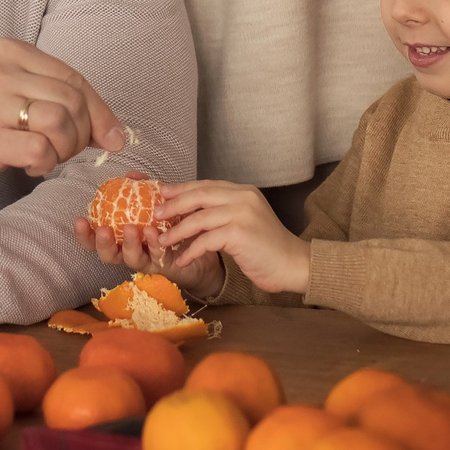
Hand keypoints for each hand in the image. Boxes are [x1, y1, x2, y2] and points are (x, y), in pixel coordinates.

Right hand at [0, 39, 126, 183]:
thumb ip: (53, 95)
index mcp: (13, 52)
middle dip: (82, 133)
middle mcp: (4, 72)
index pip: (75, 78)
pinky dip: (46, 163)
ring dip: (65, 148)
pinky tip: (31, 166)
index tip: (112, 136)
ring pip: (61, 122)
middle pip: (73, 101)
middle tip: (65, 150)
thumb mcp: (8, 84)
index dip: (100, 111)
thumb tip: (109, 129)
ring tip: (47, 156)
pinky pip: (40, 150)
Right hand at [70, 179, 222, 296]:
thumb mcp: (154, 203)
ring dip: (129, 244)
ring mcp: (148, 261)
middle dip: (102, 245)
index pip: (96, 240)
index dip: (85, 235)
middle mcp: (130, 253)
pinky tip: (153, 233)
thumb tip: (130, 174)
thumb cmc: (170, 224)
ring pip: (132, 259)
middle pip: (109, 256)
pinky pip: (158, 256)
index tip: (79, 220)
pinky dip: (155, 244)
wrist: (199, 242)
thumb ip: (142, 190)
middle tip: (103, 231)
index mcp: (122, 239)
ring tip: (131, 229)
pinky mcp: (166, 265)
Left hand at [152, 181, 310, 295]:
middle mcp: (243, 197)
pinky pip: (206, 240)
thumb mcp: (245, 221)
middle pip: (200, 195)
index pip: (207, 185)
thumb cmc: (267, 247)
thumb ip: (224, 213)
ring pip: (199, 218)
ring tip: (163, 241)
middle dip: (174, 204)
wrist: (293, 264)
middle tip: (156, 214)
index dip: (183, 189)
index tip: (163, 194)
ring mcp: (242, 213)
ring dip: (178, 231)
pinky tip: (182, 259)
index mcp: (243, 191)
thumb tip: (191, 213)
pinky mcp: (240, 233)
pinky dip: (191, 251)